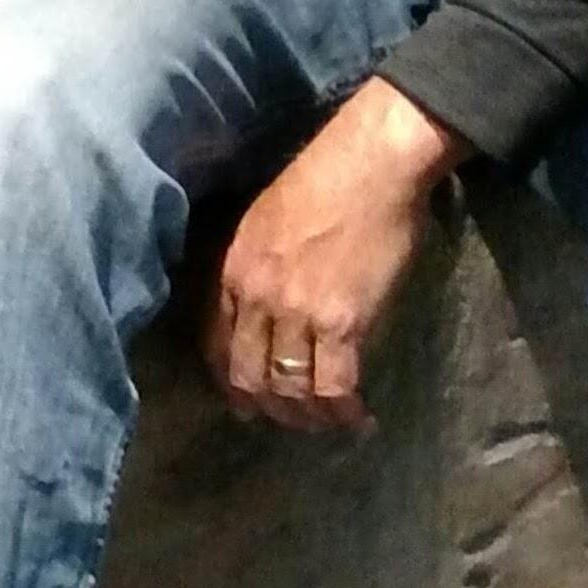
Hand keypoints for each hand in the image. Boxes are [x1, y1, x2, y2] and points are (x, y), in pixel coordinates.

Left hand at [201, 79, 469, 436]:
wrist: (371, 165)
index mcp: (233, 270)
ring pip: (290, 388)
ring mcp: (296, 314)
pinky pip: (334, 385)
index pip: (216, 344)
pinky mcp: (341, 324)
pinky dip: (344, 409)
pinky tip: (358, 418)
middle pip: (249, 375)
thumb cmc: (325, 178)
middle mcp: (256, 299)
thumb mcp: (264, 220)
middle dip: (266, 407)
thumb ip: (256, 265)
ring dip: (307, 415)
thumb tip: (266, 305)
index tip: (245, 401)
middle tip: (287, 420)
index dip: (231, 381)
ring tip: (326, 422)